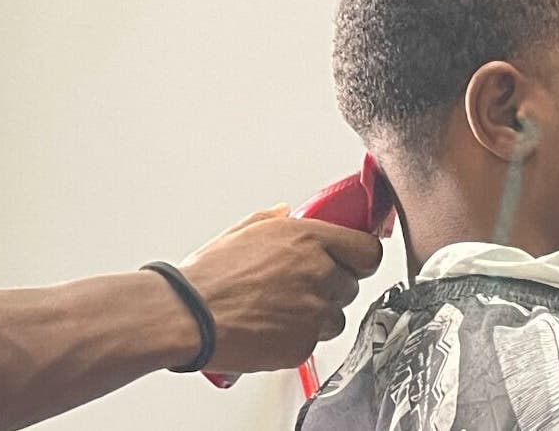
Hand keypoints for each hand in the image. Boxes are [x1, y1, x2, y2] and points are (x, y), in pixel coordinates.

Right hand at [179, 205, 381, 372]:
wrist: (191, 316)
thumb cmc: (209, 275)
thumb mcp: (240, 232)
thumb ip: (272, 220)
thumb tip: (284, 213)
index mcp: (308, 240)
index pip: (367, 251)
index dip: (359, 257)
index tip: (352, 260)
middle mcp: (319, 274)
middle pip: (351, 284)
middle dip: (330, 286)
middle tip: (300, 286)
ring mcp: (314, 312)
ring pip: (336, 316)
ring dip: (318, 314)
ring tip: (282, 309)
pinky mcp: (304, 345)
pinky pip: (315, 341)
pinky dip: (298, 337)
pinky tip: (271, 326)